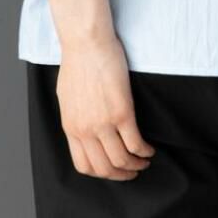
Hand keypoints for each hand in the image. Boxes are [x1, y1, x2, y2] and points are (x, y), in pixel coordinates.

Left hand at [57, 34, 155, 180]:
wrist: (86, 42)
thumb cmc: (77, 62)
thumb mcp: (68, 98)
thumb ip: (76, 118)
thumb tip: (86, 129)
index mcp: (71, 127)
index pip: (84, 166)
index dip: (102, 173)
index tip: (114, 170)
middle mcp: (86, 130)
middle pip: (104, 168)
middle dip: (121, 175)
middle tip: (133, 170)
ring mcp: (103, 123)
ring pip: (121, 160)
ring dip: (136, 164)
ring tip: (144, 160)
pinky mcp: (122, 111)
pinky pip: (135, 143)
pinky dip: (144, 150)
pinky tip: (149, 148)